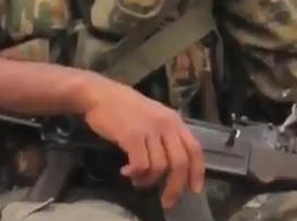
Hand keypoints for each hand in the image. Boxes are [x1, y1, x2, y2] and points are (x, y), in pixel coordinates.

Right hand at [80, 78, 203, 209]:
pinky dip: (135, 173)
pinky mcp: (133, 136)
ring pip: (159, 167)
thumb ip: (164, 133)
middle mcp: (166, 124)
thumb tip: (170, 163)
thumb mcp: (152, 115)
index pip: (194, 149)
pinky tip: (126, 172)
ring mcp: (150, 130)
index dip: (197, 172)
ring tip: (137, 180)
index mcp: (174, 120)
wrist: (99, 94)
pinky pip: (141, 165)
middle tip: (167, 201)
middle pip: (180, 163)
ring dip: (149, 180)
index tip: (194, 189)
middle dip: (175, 187)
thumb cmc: (123, 105)